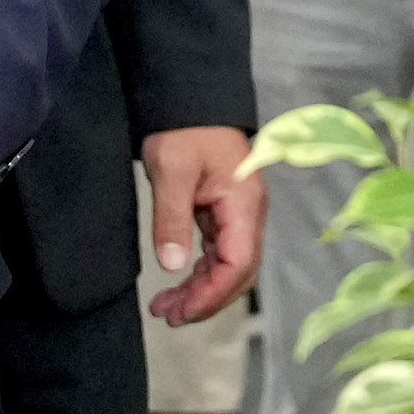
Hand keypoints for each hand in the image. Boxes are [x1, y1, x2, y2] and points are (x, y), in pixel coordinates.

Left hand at [141, 126, 264, 325]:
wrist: (189, 98)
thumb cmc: (183, 128)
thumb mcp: (171, 169)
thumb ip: (172, 218)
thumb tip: (173, 265)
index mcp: (243, 203)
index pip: (238, 263)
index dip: (212, 294)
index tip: (181, 310)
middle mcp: (248, 213)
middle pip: (239, 272)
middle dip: (207, 300)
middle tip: (168, 315)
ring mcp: (238, 213)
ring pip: (229, 266)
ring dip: (202, 290)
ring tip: (165, 306)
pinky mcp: (224, 212)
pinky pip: (219, 253)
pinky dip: (201, 272)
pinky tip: (178, 283)